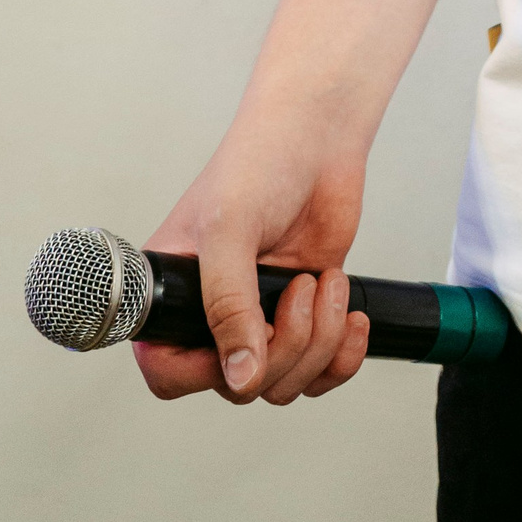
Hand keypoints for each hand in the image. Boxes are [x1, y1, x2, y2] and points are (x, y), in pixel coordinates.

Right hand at [132, 119, 370, 406]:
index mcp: (173, 295)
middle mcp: (213, 314)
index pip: (170, 372)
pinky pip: (320, 371)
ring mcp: (261, 317)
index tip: (246, 339)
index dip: (207, 372)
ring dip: (318, 342)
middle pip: (240, 385)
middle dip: (286, 346)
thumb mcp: (229, 229)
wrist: (318, 135)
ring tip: (324, 282)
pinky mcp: (303, 315)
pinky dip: (342, 356)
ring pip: (284, 383)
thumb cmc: (258, 162)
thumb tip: (241, 377)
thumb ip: (228, 304)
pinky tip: (351, 315)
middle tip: (302, 288)